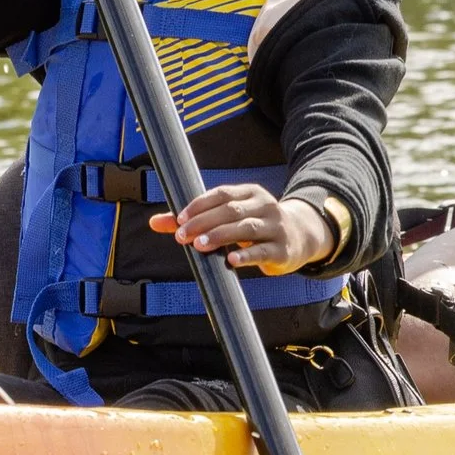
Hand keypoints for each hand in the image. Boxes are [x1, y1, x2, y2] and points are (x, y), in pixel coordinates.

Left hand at [150, 184, 336, 275]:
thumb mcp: (230, 217)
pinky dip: (247, 256)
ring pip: (246, 228)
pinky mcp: (282, 249)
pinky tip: (232, 261)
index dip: (199, 205)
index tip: (179, 219)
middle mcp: (264, 205)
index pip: (221, 194)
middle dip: (204, 222)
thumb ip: (194, 220)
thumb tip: (154, 222)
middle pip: (230, 211)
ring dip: (221, 236)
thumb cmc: (256, 225)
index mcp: (249, 193)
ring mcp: (275, 227)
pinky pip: (263, 251)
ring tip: (200, 245)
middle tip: (182, 235)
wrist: (301, 236)